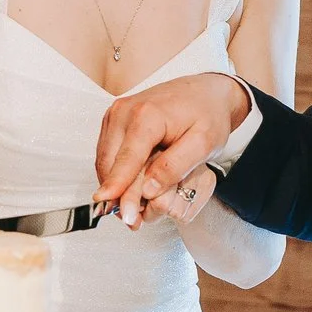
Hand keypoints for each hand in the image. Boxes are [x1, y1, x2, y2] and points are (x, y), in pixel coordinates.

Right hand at [95, 73, 251, 226]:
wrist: (203, 91)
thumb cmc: (207, 114)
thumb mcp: (204, 143)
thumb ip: (175, 166)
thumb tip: (148, 190)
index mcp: (146, 115)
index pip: (127, 160)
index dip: (122, 191)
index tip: (122, 214)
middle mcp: (124, 111)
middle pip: (110, 163)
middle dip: (118, 195)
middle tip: (132, 221)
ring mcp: (115, 114)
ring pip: (105, 161)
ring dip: (114, 186)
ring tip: (132, 209)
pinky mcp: (114, 120)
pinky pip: (107, 153)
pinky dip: (115, 173)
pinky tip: (130, 188)